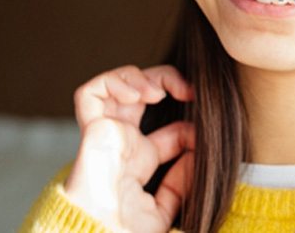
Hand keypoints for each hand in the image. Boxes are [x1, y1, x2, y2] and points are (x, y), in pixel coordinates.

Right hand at [64, 65, 194, 232]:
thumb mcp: (164, 210)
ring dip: (140, 77)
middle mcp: (121, 142)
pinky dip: (114, 82)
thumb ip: (180, 184)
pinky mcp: (91, 129)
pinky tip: (137, 95)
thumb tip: (196, 156)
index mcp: (139, 161)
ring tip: (158, 92)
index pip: (168, 131)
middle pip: (141, 94)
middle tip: (187, 90)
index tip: (204, 131)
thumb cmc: (126, 232)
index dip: (187, 124)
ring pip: (115, 85)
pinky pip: (91, 93)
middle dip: (164, 81)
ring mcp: (106, 134)